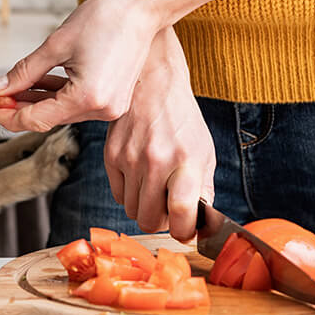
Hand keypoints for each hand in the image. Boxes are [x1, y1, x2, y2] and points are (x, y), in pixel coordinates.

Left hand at [0, 0, 162, 132]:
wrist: (142, 7)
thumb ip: (24, 72)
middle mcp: (102, 109)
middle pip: (49, 118)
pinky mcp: (113, 99)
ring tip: (8, 92)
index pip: (37, 119)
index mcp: (88, 97)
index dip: (7, 115)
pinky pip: (76, 103)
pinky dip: (55, 96)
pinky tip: (35, 87)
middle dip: (17, 108)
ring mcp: (110, 106)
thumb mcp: (56, 44)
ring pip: (61, 112)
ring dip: (35, 102)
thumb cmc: (106, 18)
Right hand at [104, 29, 214, 240]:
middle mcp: (156, 161)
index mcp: (186, 161)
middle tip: (169, 208)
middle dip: (161, 221)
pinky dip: (130, 193)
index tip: (186, 229)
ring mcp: (130, 159)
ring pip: (132, 211)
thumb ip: (203, 189)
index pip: (182, 213)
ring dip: (145, 207)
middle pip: (150, 220)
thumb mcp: (204, 151)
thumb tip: (199, 223)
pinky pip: (118, 195)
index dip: (184, 231)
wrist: (153, 84)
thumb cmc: (182, 120)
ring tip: (156, 188)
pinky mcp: (111, 155)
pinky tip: (140, 176)